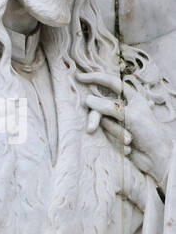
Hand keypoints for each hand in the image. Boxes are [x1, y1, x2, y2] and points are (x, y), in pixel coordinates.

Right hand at [80, 71, 174, 185]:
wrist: (156, 157)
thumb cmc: (149, 133)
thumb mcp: (129, 116)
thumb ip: (108, 107)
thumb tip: (88, 100)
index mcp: (131, 97)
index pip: (110, 82)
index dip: (95, 78)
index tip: (78, 77)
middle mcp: (123, 106)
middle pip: (100, 105)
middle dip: (96, 118)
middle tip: (90, 129)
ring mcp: (119, 120)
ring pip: (102, 120)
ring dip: (114, 132)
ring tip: (127, 140)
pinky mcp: (115, 133)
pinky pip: (106, 132)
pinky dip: (116, 139)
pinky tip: (128, 146)